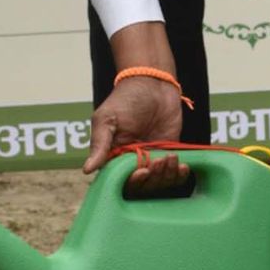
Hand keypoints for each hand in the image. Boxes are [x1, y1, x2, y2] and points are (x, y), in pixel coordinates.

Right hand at [85, 21, 187, 191]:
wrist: (153, 83)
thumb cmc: (125, 99)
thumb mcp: (107, 119)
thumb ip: (100, 144)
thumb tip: (87, 169)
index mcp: (114, 156)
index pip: (121, 181)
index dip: (133, 182)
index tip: (141, 171)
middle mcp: (133, 162)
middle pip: (143, 186)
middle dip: (152, 179)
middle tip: (158, 161)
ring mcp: (152, 159)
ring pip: (159, 182)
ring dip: (166, 176)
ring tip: (169, 157)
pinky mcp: (169, 153)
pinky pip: (174, 174)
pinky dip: (179, 175)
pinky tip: (183, 166)